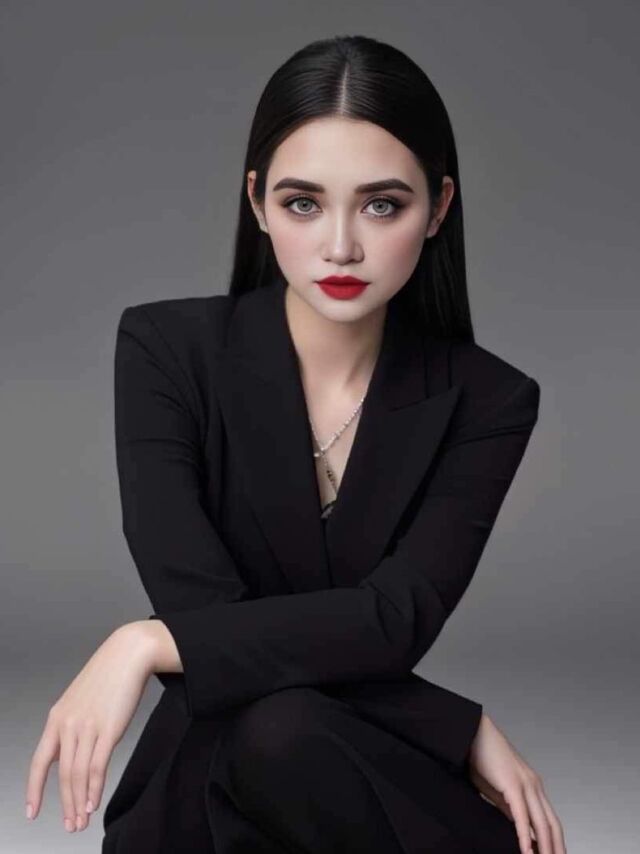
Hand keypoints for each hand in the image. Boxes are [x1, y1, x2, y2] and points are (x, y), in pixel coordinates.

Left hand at [25, 623, 153, 833]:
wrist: (128, 654)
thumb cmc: (108, 675)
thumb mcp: (80, 699)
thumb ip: (71, 726)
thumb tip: (69, 752)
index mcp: (57, 718)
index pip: (40, 761)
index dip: (34, 789)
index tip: (32, 811)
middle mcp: (68, 724)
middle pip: (62, 775)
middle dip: (65, 804)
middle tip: (70, 825)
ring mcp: (88, 727)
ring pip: (78, 775)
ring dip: (79, 802)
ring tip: (82, 821)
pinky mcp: (109, 729)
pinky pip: (97, 766)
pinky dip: (94, 789)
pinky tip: (94, 802)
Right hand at [468, 714, 566, 853]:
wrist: (474, 732)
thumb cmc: (482, 758)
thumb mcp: (498, 790)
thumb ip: (509, 808)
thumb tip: (518, 827)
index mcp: (533, 787)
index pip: (550, 820)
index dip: (556, 841)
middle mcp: (534, 786)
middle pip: (553, 825)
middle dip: (557, 848)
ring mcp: (526, 784)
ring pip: (542, 824)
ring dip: (546, 848)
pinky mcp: (513, 785)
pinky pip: (522, 816)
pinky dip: (526, 836)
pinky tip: (526, 851)